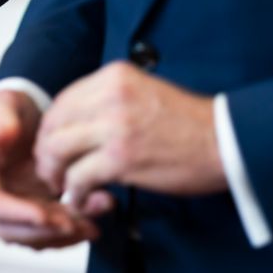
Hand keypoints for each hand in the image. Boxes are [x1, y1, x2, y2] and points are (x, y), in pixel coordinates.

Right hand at [0, 88, 100, 249]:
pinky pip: (48, 232)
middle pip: (10, 228)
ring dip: (61, 234)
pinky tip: (93, 219)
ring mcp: (9, 210)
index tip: (43, 215)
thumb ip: (1, 119)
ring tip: (91, 222)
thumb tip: (0, 139)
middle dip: (44, 230)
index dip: (15, 213)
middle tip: (74, 223)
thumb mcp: (5, 103)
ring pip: (32, 236)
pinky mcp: (31, 215)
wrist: (28, 116)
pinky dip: (71, 230)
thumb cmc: (12, 110)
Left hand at [33, 62, 225, 208]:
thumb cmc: (190, 122)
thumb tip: (77, 122)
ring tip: (63, 186)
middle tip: (52, 170)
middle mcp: (110, 95)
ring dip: (55, 172)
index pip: (64, 99)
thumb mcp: (144, 91)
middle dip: (46, 150)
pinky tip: (81, 198)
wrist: (226, 140)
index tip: (54, 145)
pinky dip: (74, 192)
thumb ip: (110, 99)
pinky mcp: (121, 158)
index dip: (52, 127)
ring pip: (59, 149)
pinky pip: (79, 176)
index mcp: (115, 75)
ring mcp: (114, 126)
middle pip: (55, 123)